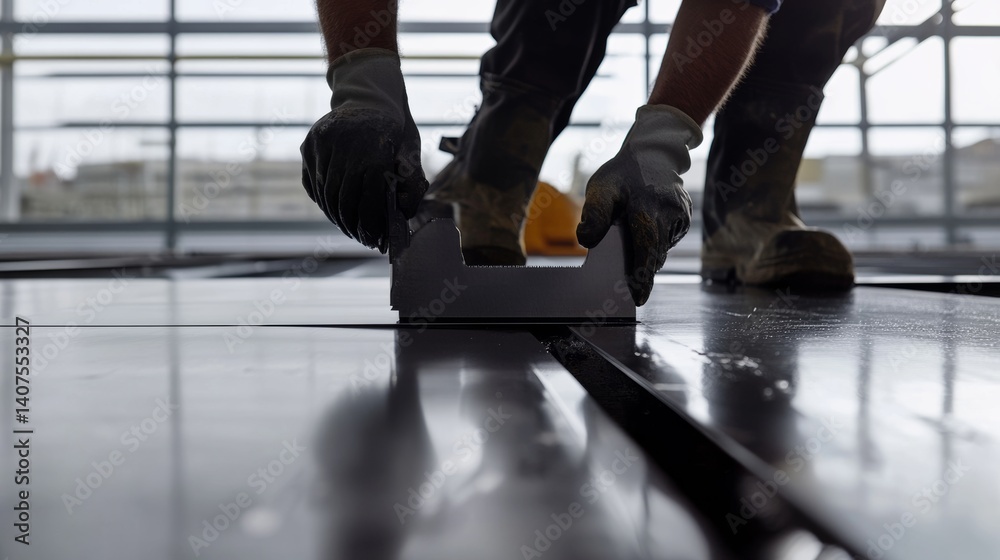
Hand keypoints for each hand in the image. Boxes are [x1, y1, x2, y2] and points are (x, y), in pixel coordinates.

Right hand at [301, 48, 428, 252]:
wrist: (368, 95)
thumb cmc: (394, 130)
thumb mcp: (412, 151)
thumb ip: (412, 182)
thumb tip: (402, 213)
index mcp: (375, 148)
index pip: (368, 199)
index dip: (370, 224)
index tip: (374, 240)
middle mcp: (345, 145)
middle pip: (343, 200)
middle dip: (352, 225)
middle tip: (362, 239)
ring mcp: (323, 143)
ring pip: (325, 194)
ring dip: (335, 217)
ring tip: (349, 228)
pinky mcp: (309, 144)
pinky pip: (311, 183)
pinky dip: (322, 202)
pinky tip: (334, 212)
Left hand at [576, 105, 702, 305]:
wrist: (652, 154)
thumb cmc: (622, 175)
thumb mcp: (600, 188)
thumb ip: (594, 213)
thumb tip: (587, 240)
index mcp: (647, 206)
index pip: (646, 247)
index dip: (642, 275)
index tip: (638, 297)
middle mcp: (669, 211)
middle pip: (654, 254)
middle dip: (642, 271)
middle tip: (629, 284)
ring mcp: (681, 214)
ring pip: (662, 248)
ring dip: (647, 254)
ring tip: (633, 240)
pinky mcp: (686, 216)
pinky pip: (668, 240)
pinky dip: (655, 243)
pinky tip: (645, 230)